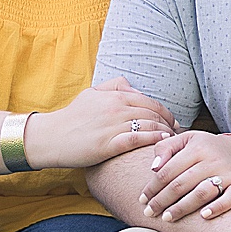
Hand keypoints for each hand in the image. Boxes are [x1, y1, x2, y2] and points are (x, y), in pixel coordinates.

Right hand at [24, 78, 175, 169]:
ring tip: (174, 143)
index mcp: (115, 96)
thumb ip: (114, 86)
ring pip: (149, 125)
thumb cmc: (72, 117)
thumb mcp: (91, 94)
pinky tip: (162, 143)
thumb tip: (133, 87)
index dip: (166, 113)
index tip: (174, 123)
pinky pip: (137, 139)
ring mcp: (112, 126)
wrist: (51, 137)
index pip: (150, 102)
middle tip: (179, 135)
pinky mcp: (108, 144)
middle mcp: (116, 108)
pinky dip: (152, 140)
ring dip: (165, 133)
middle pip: (154, 113)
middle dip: (170, 124)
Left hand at [141, 128, 230, 223]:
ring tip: (167, 219)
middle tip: (149, 213)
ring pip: (202, 193)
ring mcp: (228, 173)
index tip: (142, 200)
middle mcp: (212, 159)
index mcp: (196, 147)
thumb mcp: (186, 140)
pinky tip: (203, 216)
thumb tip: (153, 168)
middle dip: (162, 201)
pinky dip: (217, 208)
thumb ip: (166, 148)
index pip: (168, 170)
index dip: (153, 187)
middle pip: (181, 184)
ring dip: (182, 208)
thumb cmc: (206, 148)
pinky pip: (230, 199)